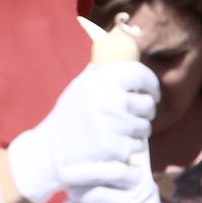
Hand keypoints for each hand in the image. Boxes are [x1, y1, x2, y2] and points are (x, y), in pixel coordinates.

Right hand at [7, 62, 158, 202]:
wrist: (49, 153)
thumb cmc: (65, 119)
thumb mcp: (78, 89)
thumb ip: (98, 73)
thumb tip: (114, 50)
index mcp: (99, 82)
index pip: (139, 75)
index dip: (151, 85)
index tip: (152, 93)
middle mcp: (107, 101)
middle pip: (146, 104)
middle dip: (145, 112)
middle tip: (135, 116)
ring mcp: (112, 125)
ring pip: (145, 127)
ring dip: (137, 131)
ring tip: (120, 132)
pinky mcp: (115, 148)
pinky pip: (137, 146)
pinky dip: (130, 148)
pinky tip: (115, 146)